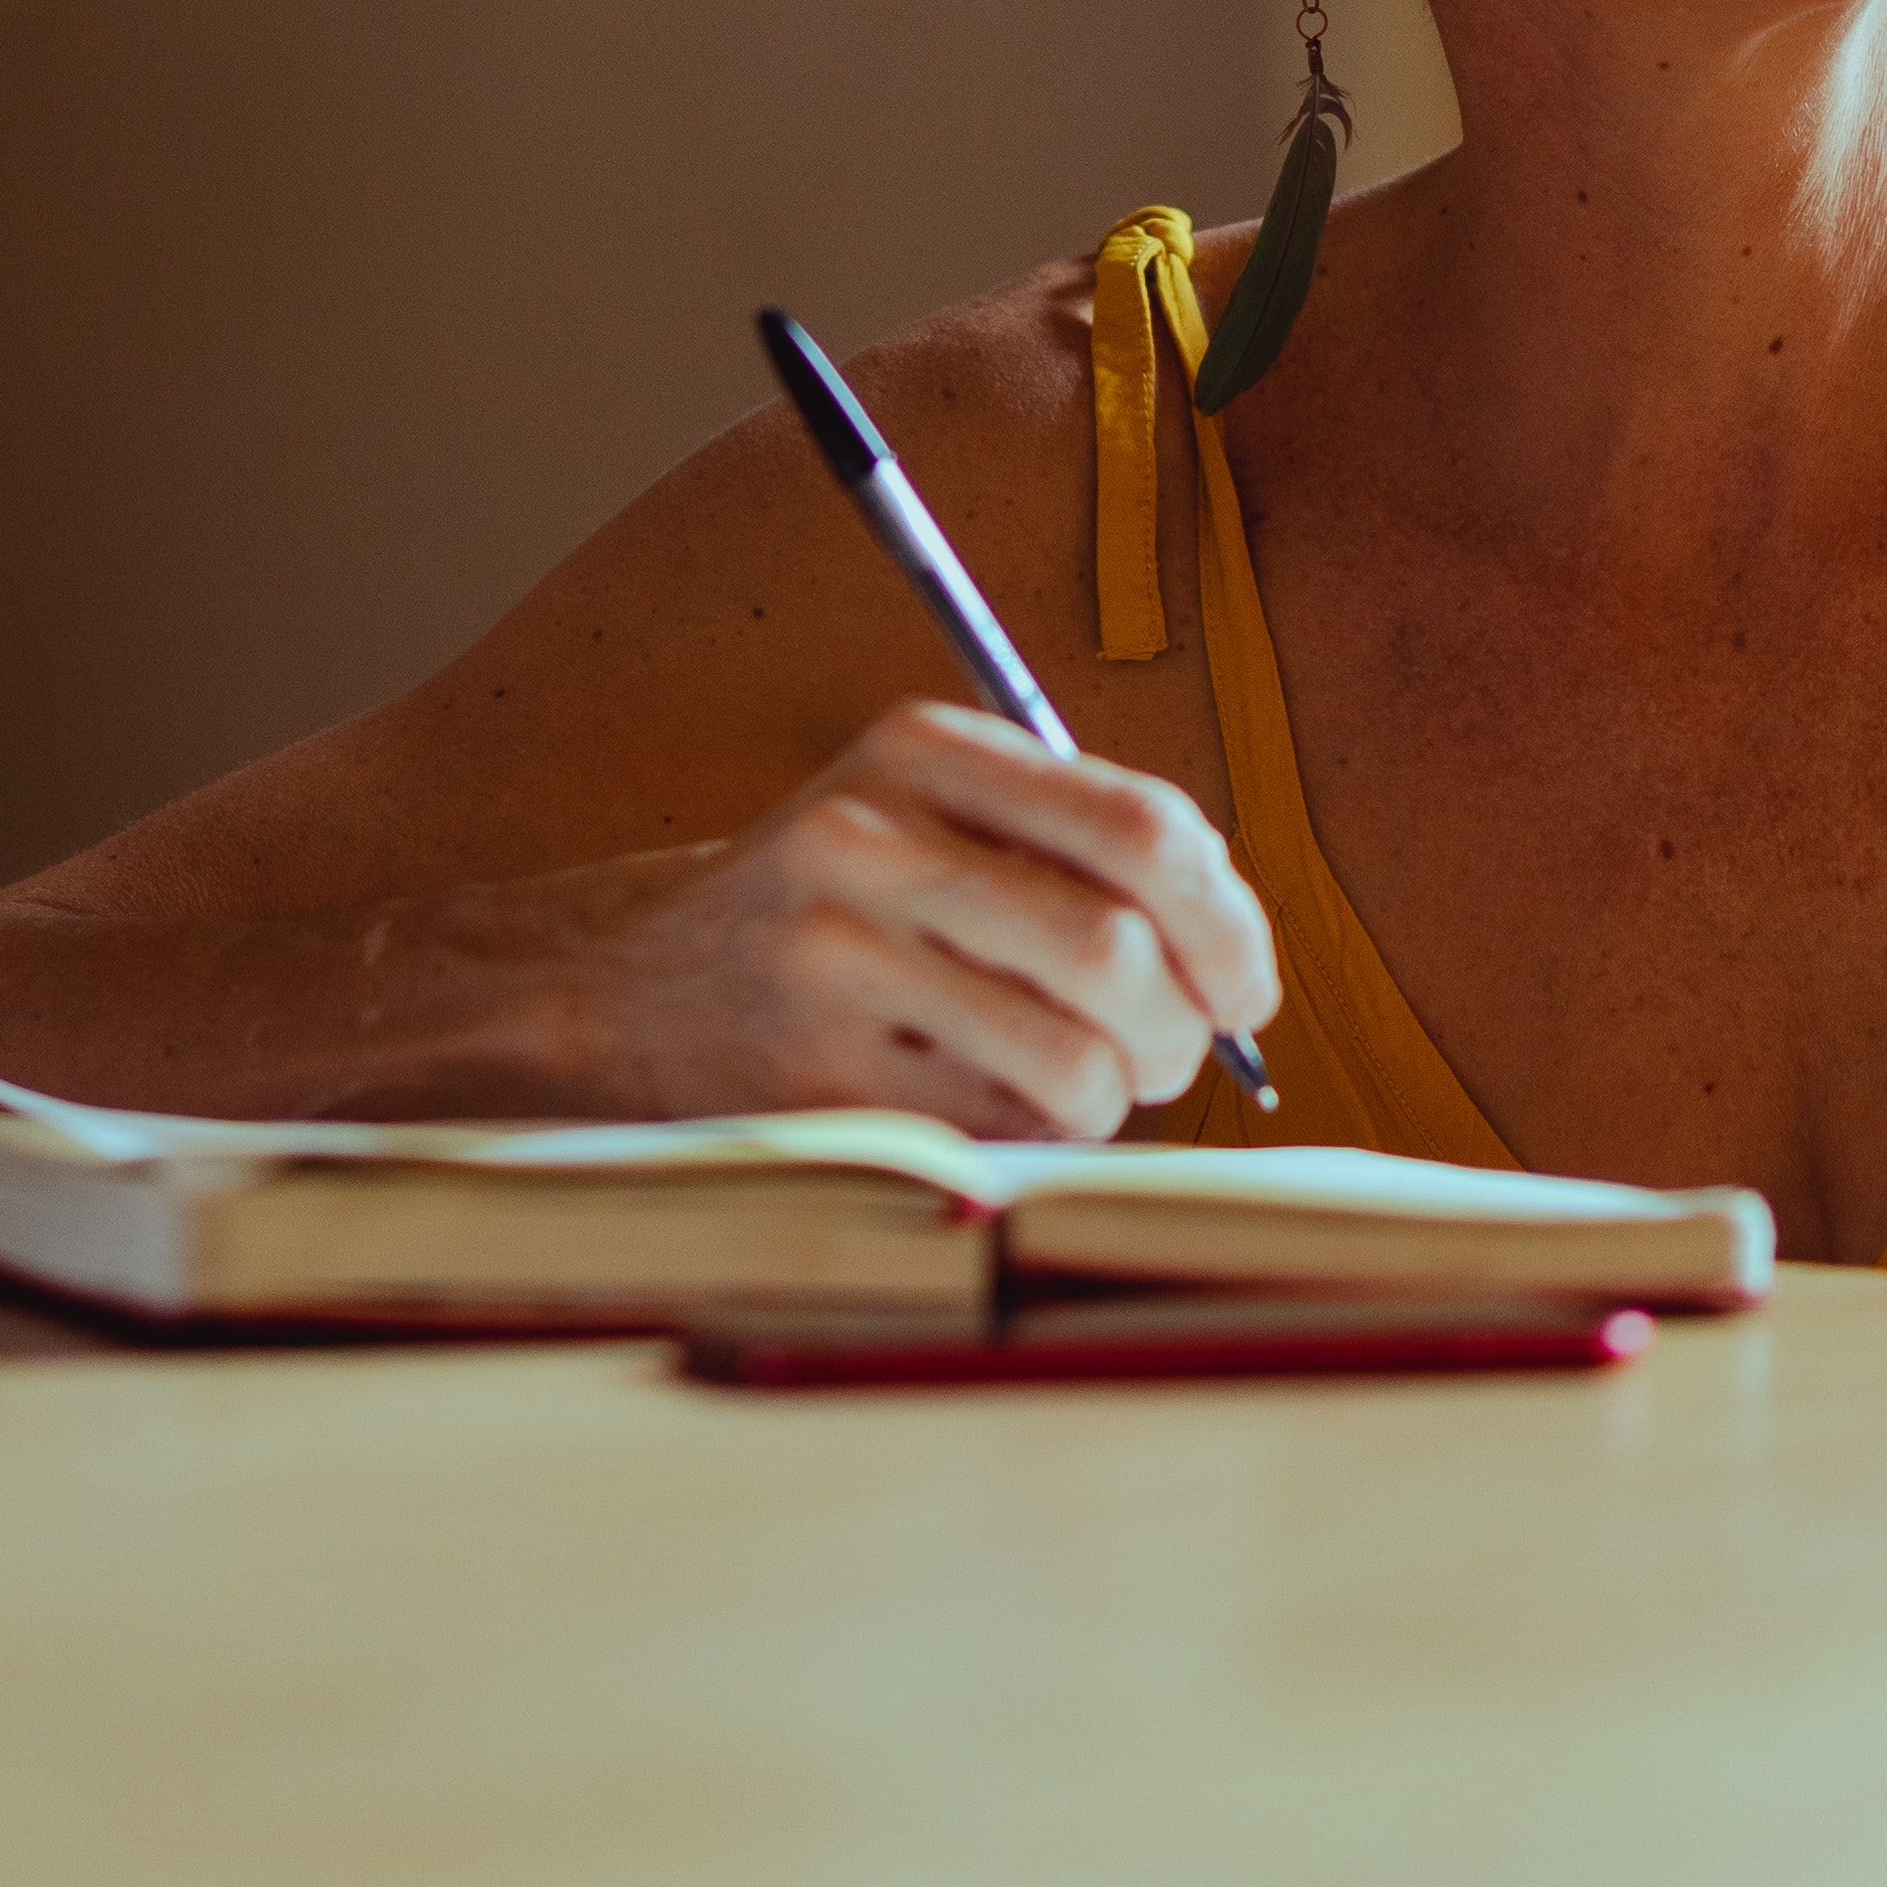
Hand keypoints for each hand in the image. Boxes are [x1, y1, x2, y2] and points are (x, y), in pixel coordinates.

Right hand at [583, 702, 1282, 1136]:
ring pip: (1073, 1060)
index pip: (1143, 828)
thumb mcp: (937, 814)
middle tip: (1171, 1054)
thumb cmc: (845, 906)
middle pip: (1116, 951)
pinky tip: (992, 1103)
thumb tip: (1240, 961)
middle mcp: (870, 838)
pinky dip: (1036, 1136)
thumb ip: (1082, 849)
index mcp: (924, 750)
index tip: (1246, 987)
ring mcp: (833, 960)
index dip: (1231, 923)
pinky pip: (1002, 1131)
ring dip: (1116, 1096)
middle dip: (1182, 1029)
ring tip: (1083, 1083)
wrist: (639, 982)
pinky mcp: (817, 1076)